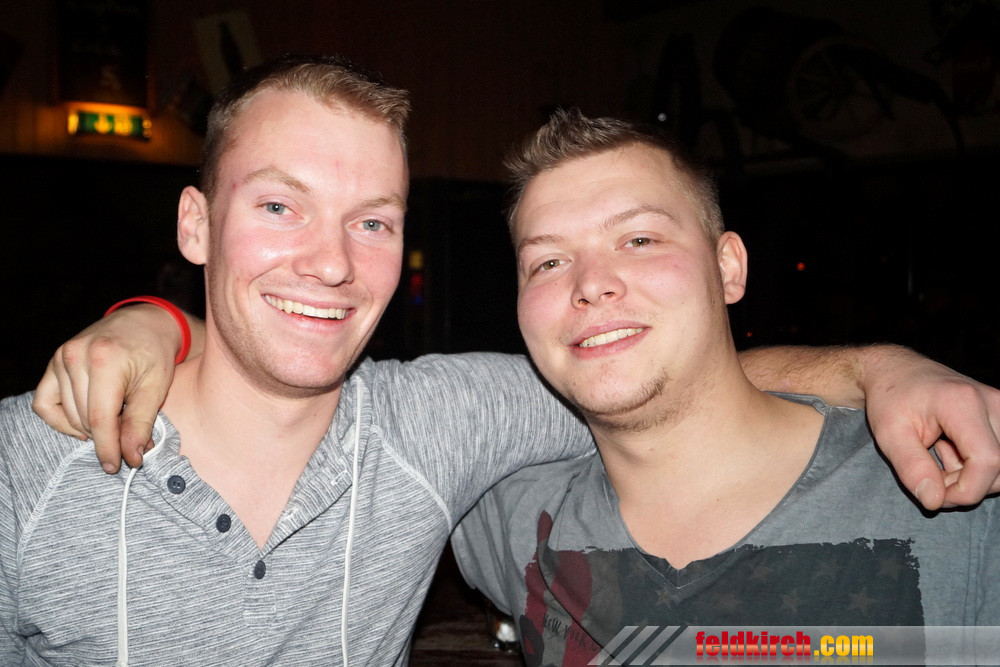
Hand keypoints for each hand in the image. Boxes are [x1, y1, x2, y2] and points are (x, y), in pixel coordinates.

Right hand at [32, 304, 181, 472]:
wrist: (145, 323)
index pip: (99, 417)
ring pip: (66, 414)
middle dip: (105, 436)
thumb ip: (141, 422)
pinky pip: (44, 403)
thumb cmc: (154, 353)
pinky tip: (86, 421)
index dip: (108, 447)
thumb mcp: (156, 387)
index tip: (117, 466)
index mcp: (105, 359)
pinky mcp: (54, 362)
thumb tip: (131, 457)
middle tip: (128, 434)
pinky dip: (62, 419)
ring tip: (115, 419)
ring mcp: (61, 357)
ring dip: (89, 427)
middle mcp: (76, 356)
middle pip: (83, 419)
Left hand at [863, 346, 999, 510]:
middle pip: (999, 467)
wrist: (895, 371)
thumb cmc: (890, 398)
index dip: (966, 490)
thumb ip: (912, 468)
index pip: (987, 461)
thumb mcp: (889, 434)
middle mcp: (991, 402)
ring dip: (971, 476)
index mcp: (961, 403)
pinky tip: (950, 449)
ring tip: (937, 456)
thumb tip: (934, 501)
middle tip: (928, 475)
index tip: (936, 496)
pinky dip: (976, 465)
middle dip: (965, 485)